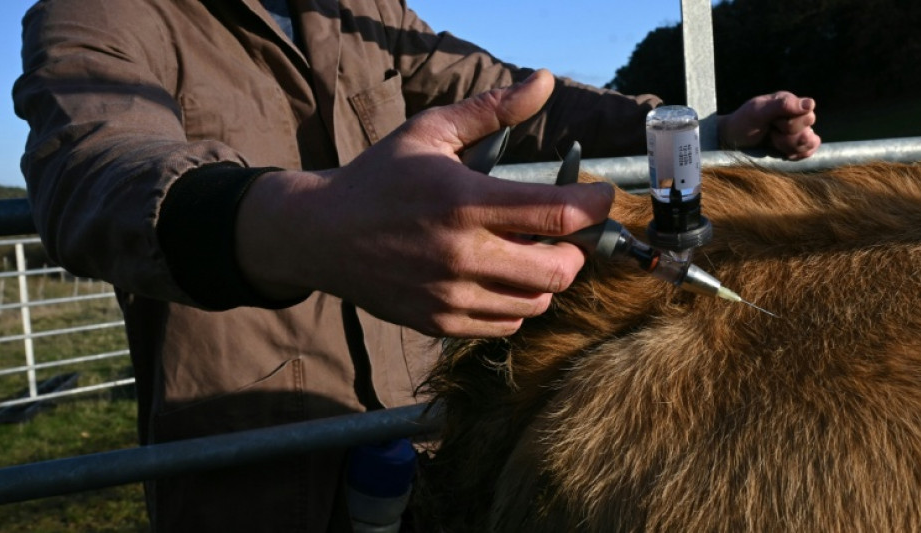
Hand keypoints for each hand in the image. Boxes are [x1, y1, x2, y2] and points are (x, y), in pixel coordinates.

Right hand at [235, 70, 614, 337]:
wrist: (321, 234)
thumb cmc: (379, 177)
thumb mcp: (430, 132)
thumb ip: (492, 110)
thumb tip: (545, 81)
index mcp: (463, 200)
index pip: (557, 213)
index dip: (594, 206)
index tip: (598, 197)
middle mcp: (460, 254)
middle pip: (558, 272)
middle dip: (575, 252)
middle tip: (562, 235)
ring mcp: (449, 295)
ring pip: (535, 304)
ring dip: (545, 280)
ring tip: (527, 255)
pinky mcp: (438, 322)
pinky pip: (504, 325)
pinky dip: (516, 305)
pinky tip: (500, 280)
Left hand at [717, 91, 820, 159]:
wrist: (733, 142)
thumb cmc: (743, 123)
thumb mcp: (757, 112)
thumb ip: (781, 105)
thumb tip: (810, 104)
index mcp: (789, 101)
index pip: (807, 114)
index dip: (790, 124)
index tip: (772, 123)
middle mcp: (796, 114)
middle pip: (808, 129)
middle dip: (786, 136)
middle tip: (770, 132)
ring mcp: (799, 130)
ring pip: (811, 141)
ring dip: (789, 146)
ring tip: (772, 141)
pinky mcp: (798, 145)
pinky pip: (811, 150)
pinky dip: (798, 154)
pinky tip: (783, 152)